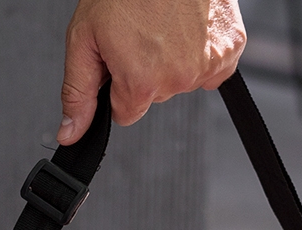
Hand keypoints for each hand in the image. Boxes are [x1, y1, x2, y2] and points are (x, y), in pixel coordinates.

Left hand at [58, 0, 245, 143]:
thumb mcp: (84, 40)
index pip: (126, 113)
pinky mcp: (230, 47)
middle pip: (155, 95)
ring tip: (164, 22)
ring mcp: (207, 63)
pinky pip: (214, 67)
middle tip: (142, 31)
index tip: (120, 57)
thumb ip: (78, 93)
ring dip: (174, 58)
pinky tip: (189, 27)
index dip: (119, 85)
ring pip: (183, 80)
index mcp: (141, 83)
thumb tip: (71, 134)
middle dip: (145, 70)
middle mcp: (177, 78)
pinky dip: (202, 50)